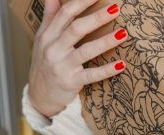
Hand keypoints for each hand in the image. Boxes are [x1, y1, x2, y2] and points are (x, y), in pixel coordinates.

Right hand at [28, 0, 127, 117]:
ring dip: (106, 41)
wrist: (39, 96)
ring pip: (86, 50)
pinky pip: (91, 75)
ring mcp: (62, 66)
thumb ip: (50, 17)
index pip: (65, 13)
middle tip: (116, 9)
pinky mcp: (71, 82)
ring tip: (124, 33)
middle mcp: (53, 48)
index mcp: (48, 35)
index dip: (82, 2)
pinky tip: (122, 65)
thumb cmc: (45, 64)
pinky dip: (107, 70)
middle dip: (97, 18)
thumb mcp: (43, 39)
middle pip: (76, 29)